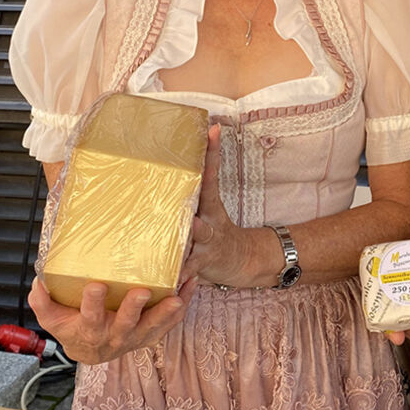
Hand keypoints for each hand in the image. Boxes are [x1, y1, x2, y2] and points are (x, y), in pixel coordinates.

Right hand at [27, 276, 192, 365]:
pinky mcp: (152, 334)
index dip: (93, 303)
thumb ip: (43, 302)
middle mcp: (115, 336)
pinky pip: (170, 323)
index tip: (96, 286)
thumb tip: (38, 283)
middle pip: (126, 324)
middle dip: (133, 309)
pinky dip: (182, 307)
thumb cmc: (72, 328)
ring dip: (166, 312)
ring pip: (153, 327)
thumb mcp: (52, 318)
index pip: (90, 317)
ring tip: (177, 296)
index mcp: (90, 330)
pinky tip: (191, 287)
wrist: (91, 351)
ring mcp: (136, 337)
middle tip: (141, 292)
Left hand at [182, 125, 278, 288]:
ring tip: (192, 226)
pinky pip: (189, 270)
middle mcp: (209, 220)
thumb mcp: (206, 209)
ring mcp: (208, 243)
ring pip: (200, 236)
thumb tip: (165, 163)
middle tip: (194, 178)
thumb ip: (187, 192)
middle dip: (201, 185)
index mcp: (208, 204)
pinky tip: (171, 279)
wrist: (244, 260)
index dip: (212, 152)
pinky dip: (180, 275)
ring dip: (195, 232)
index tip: (213, 130)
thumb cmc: (213, 231)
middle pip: (206, 200)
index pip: (210, 173)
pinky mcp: (202, 265)